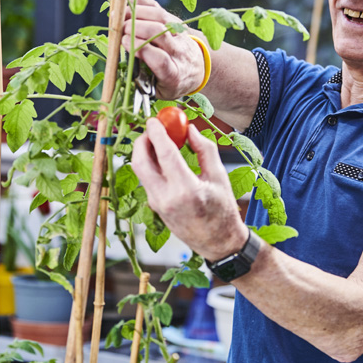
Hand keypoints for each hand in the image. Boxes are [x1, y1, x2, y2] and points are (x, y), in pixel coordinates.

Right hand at [123, 0, 205, 98]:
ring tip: (120, 15)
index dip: (140, 48)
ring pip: (160, 17)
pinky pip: (158, 8)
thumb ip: (141, 81)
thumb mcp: (158, 90)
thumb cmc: (172, 82)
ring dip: (137, 12)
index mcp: (174, 74)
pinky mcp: (174, 21)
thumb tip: (121, 65)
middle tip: (120, 29)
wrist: (196, 68)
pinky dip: (141, 3)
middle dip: (136, 27)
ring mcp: (178, 34)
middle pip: (159, 33)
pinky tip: (126, 1)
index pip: (160, 59)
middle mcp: (179, 51)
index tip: (124, 42)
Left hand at [131, 119, 248, 261]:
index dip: (157, 132)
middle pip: (140, 162)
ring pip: (140, 171)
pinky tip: (162, 157)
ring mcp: (157, 204)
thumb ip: (204, 150)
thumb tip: (189, 129)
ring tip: (159, 141)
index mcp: (186, 190)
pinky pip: (146, 180)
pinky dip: (149, 164)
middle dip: (142, 140)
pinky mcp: (154, 207)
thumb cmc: (223, 210)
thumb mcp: (219, 177)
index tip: (155, 119)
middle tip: (152, 129)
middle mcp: (166, 198)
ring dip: (144, 152)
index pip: (164, 154)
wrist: (218, 243)